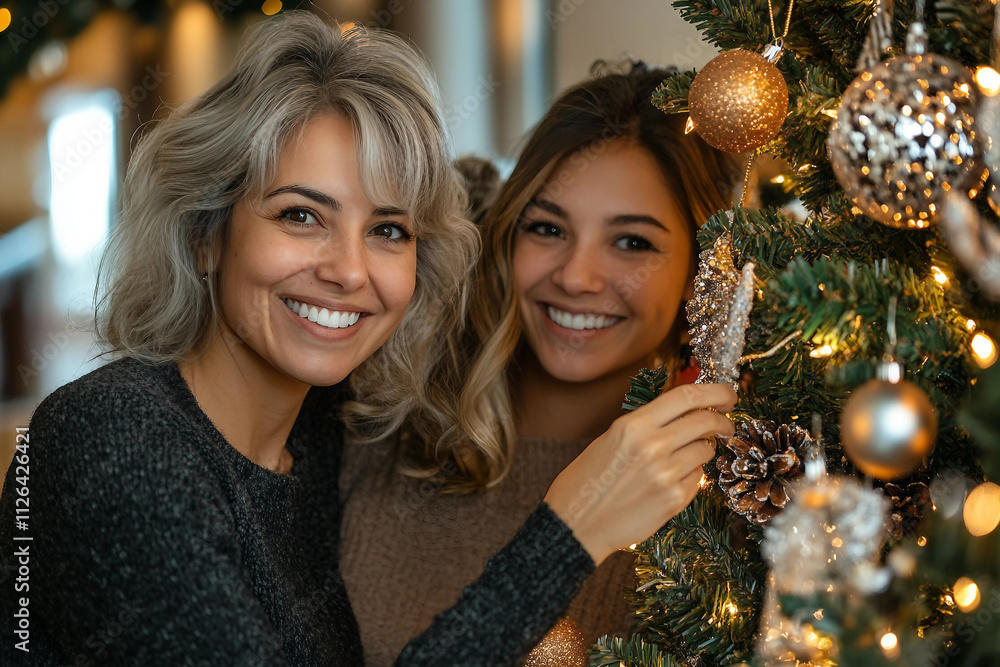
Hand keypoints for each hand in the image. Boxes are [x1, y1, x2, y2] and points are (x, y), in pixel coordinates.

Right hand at [543, 383, 736, 564]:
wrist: (576, 524)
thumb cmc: (588, 479)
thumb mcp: (611, 438)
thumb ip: (648, 423)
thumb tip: (685, 410)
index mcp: (633, 425)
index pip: (687, 396)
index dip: (716, 391)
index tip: (728, 393)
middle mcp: (653, 447)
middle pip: (706, 421)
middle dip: (723, 420)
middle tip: (726, 424)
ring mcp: (666, 475)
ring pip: (705, 450)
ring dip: (702, 450)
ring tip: (681, 458)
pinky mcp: (674, 501)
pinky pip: (697, 479)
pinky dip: (690, 476)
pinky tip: (668, 482)